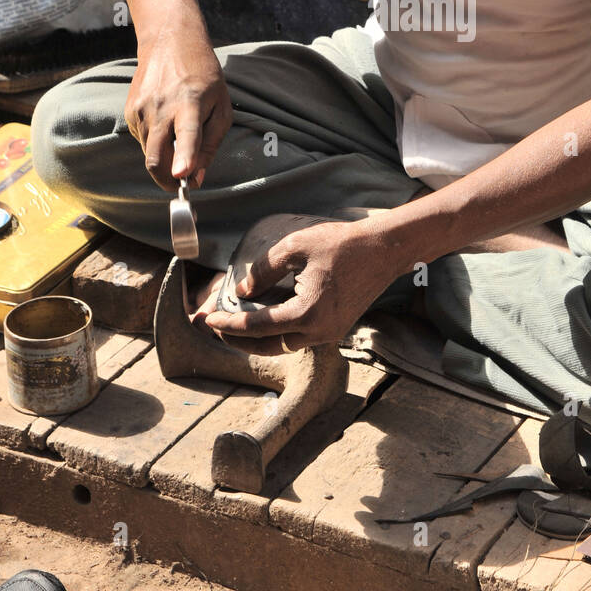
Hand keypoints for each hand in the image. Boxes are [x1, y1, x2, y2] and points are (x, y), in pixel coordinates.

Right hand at [123, 28, 231, 190]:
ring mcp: (142, 109)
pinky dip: (156, 142)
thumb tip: (197, 177)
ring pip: (150, 153)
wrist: (169, 43)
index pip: (187, 135)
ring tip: (178, 133)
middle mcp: (162, 107)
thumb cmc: (203, 77)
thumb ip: (211, 144)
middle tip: (181, 184)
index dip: (184, 157)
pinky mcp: (130, 111)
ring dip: (164, 157)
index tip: (183, 176)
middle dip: (167, 180)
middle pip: (156, 157)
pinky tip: (165, 121)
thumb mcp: (221, 107)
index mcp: (191, 103)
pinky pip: (143, 140)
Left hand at [203, 218, 404, 349]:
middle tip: (215, 329)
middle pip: (268, 346)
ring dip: (258, 339)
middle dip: (238, 340)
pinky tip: (264, 318)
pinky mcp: (336, 328)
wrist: (384, 249)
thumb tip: (243, 292)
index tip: (207, 320)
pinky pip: (300, 337)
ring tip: (235, 325)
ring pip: (284, 345)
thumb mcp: (295, 247)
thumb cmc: (342, 243)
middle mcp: (318, 331)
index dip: (228, 324)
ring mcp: (330, 333)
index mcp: (306, 314)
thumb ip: (264, 270)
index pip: (257, 327)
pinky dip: (278, 332)